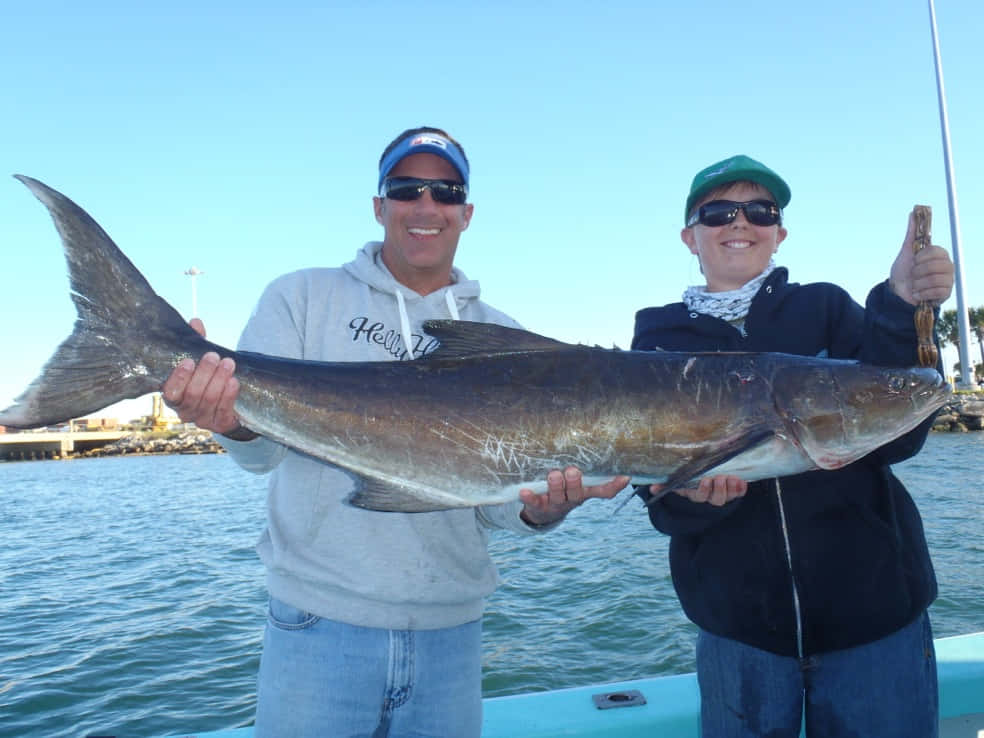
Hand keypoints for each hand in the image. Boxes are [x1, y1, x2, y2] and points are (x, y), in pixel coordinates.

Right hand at [161, 319, 242, 434]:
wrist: (229, 402)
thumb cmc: (208, 377)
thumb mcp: (200, 360)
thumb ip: (197, 343)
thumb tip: (196, 322)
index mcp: (174, 396)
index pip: (170, 391)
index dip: (178, 377)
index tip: (189, 361)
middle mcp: (184, 411)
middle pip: (192, 394)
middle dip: (204, 373)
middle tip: (213, 356)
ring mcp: (202, 420)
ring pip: (208, 400)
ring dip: (219, 380)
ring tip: (228, 363)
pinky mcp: (220, 424)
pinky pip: (223, 411)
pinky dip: (229, 395)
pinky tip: (234, 381)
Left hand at [519, 466, 629, 525]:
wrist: (542, 513)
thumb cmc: (563, 489)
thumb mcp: (578, 482)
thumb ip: (588, 469)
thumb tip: (608, 452)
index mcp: (584, 492)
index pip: (603, 491)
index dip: (614, 486)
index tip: (624, 477)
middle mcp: (572, 499)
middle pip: (577, 494)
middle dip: (575, 483)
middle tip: (573, 471)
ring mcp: (555, 504)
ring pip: (558, 497)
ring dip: (556, 486)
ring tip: (554, 474)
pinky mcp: (538, 506)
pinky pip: (534, 503)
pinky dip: (529, 497)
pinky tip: (524, 492)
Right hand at [649, 474, 747, 506]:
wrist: (704, 484)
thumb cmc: (688, 482)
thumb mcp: (678, 483)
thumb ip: (667, 485)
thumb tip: (652, 487)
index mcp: (695, 495)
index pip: (699, 496)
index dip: (704, 489)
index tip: (706, 479)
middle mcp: (709, 498)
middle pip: (716, 499)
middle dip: (719, 489)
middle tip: (719, 477)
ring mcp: (723, 496)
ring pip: (728, 497)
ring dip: (731, 488)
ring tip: (732, 478)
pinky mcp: (733, 493)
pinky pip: (739, 494)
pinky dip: (741, 488)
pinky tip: (741, 481)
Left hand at [889, 211, 953, 305]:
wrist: (898, 292)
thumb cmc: (903, 270)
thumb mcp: (906, 250)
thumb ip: (912, 233)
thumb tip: (913, 212)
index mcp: (939, 255)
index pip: (936, 251)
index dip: (922, 257)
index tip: (914, 260)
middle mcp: (947, 266)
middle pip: (937, 266)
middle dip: (918, 271)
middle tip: (913, 274)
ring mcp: (948, 280)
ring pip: (935, 280)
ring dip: (918, 284)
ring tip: (914, 285)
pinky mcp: (946, 294)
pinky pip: (936, 292)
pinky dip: (922, 293)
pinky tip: (918, 294)